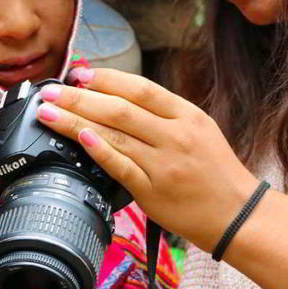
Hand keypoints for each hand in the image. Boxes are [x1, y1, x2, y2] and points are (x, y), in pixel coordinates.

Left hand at [36, 68, 259, 252]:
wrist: (239, 214)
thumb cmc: (215, 171)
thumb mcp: (199, 130)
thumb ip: (162, 114)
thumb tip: (117, 97)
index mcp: (186, 115)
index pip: (140, 88)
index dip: (106, 78)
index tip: (78, 74)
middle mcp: (175, 136)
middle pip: (119, 108)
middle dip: (78, 97)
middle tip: (50, 92)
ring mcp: (163, 164)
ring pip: (114, 134)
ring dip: (75, 121)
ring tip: (48, 113)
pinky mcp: (154, 191)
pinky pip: (120, 167)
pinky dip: (99, 150)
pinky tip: (79, 138)